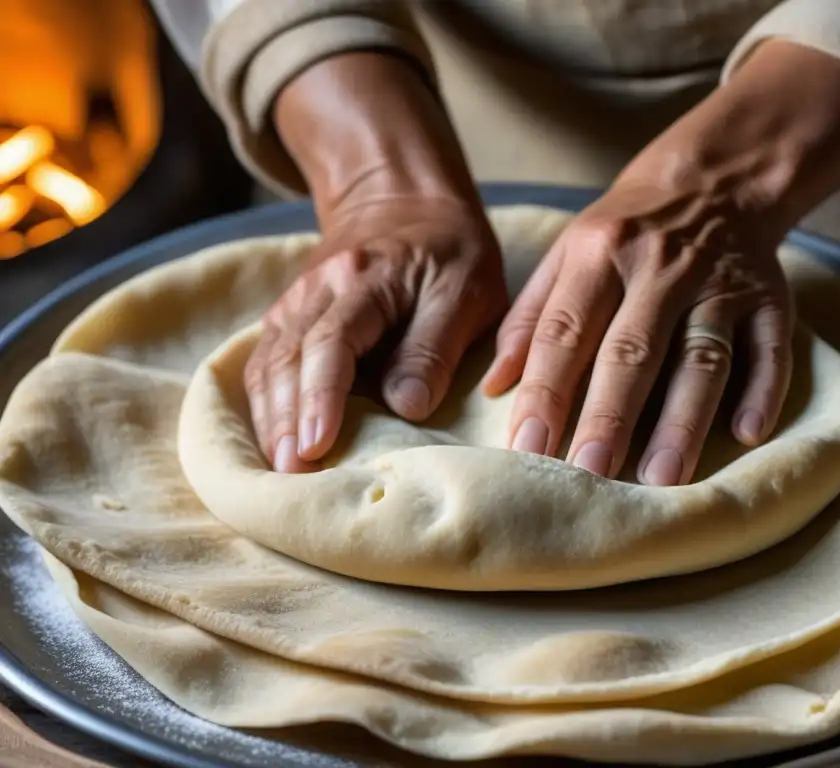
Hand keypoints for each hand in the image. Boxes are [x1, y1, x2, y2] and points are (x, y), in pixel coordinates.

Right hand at [247, 53, 504, 472]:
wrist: (405, 200)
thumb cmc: (450, 250)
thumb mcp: (466, 288)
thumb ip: (436, 344)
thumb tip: (408, 406)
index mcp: (366, 277)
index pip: (333, 340)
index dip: (322, 394)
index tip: (318, 443)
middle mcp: (320, 288)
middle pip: (289, 356)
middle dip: (286, 418)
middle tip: (290, 473)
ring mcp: (299, 300)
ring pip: (269, 359)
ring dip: (269, 415)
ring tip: (277, 468)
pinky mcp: (292, 314)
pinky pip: (266, 358)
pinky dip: (262, 400)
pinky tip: (269, 438)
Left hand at [484, 40, 839, 485]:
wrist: (714, 179)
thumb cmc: (624, 232)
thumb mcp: (567, 254)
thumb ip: (528, 318)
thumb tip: (493, 388)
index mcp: (598, 254)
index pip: (566, 332)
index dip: (545, 391)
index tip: (527, 448)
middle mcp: (659, 267)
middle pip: (632, 350)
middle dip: (609, 416)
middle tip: (590, 475)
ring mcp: (718, 283)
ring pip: (700, 356)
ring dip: (682, 419)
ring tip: (662, 478)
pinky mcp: (770, 298)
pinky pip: (770, 347)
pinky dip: (762, 390)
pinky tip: (747, 434)